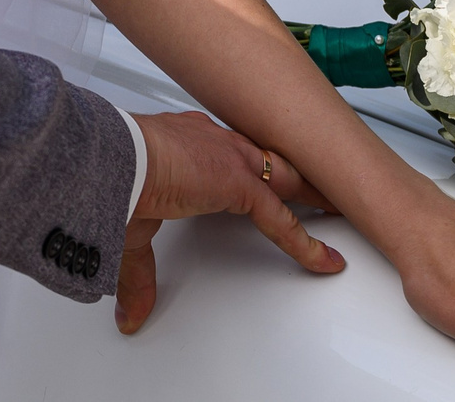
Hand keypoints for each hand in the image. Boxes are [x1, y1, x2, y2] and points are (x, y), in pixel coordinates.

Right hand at [121, 110, 343, 333]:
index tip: (254, 175)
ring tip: (339, 209)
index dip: (247, 166)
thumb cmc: (115, 178)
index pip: (230, 153)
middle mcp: (215, 144)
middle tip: (316, 182)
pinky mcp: (241, 183)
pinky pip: (282, 219)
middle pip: (269, 157)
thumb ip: (140, 275)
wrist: (116, 159)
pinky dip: (306, 243)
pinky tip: (325, 260)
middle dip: (294, 170)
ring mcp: (232, 160)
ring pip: (287, 178)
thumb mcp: (131, 231)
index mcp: (188, 143)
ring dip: (314, 194)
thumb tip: (131, 310)